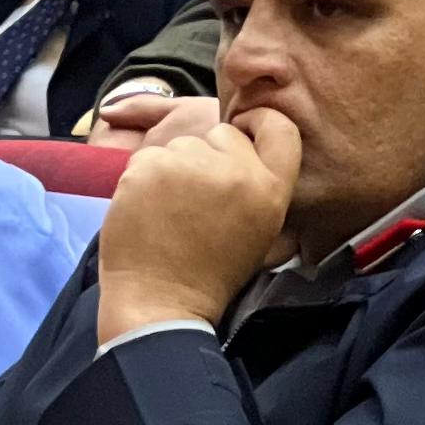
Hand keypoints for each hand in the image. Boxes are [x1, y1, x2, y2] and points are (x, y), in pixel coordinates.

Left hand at [93, 103, 301, 339]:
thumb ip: (263, 187)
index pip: (281, 128)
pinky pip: (147, 156)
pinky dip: (143, 177)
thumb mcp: (261, 233)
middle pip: (223, 134)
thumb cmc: (211, 273)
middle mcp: (236, 171)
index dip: (259, 123)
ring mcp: (190, 166)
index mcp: (270, 189)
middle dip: (209, 156)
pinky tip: (147, 209)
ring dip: (174, 167)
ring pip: (181, 144)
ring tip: (170, 209)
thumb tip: (256, 153)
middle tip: (196, 196)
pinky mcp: (149, 167)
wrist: (161, 301)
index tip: (243, 132)